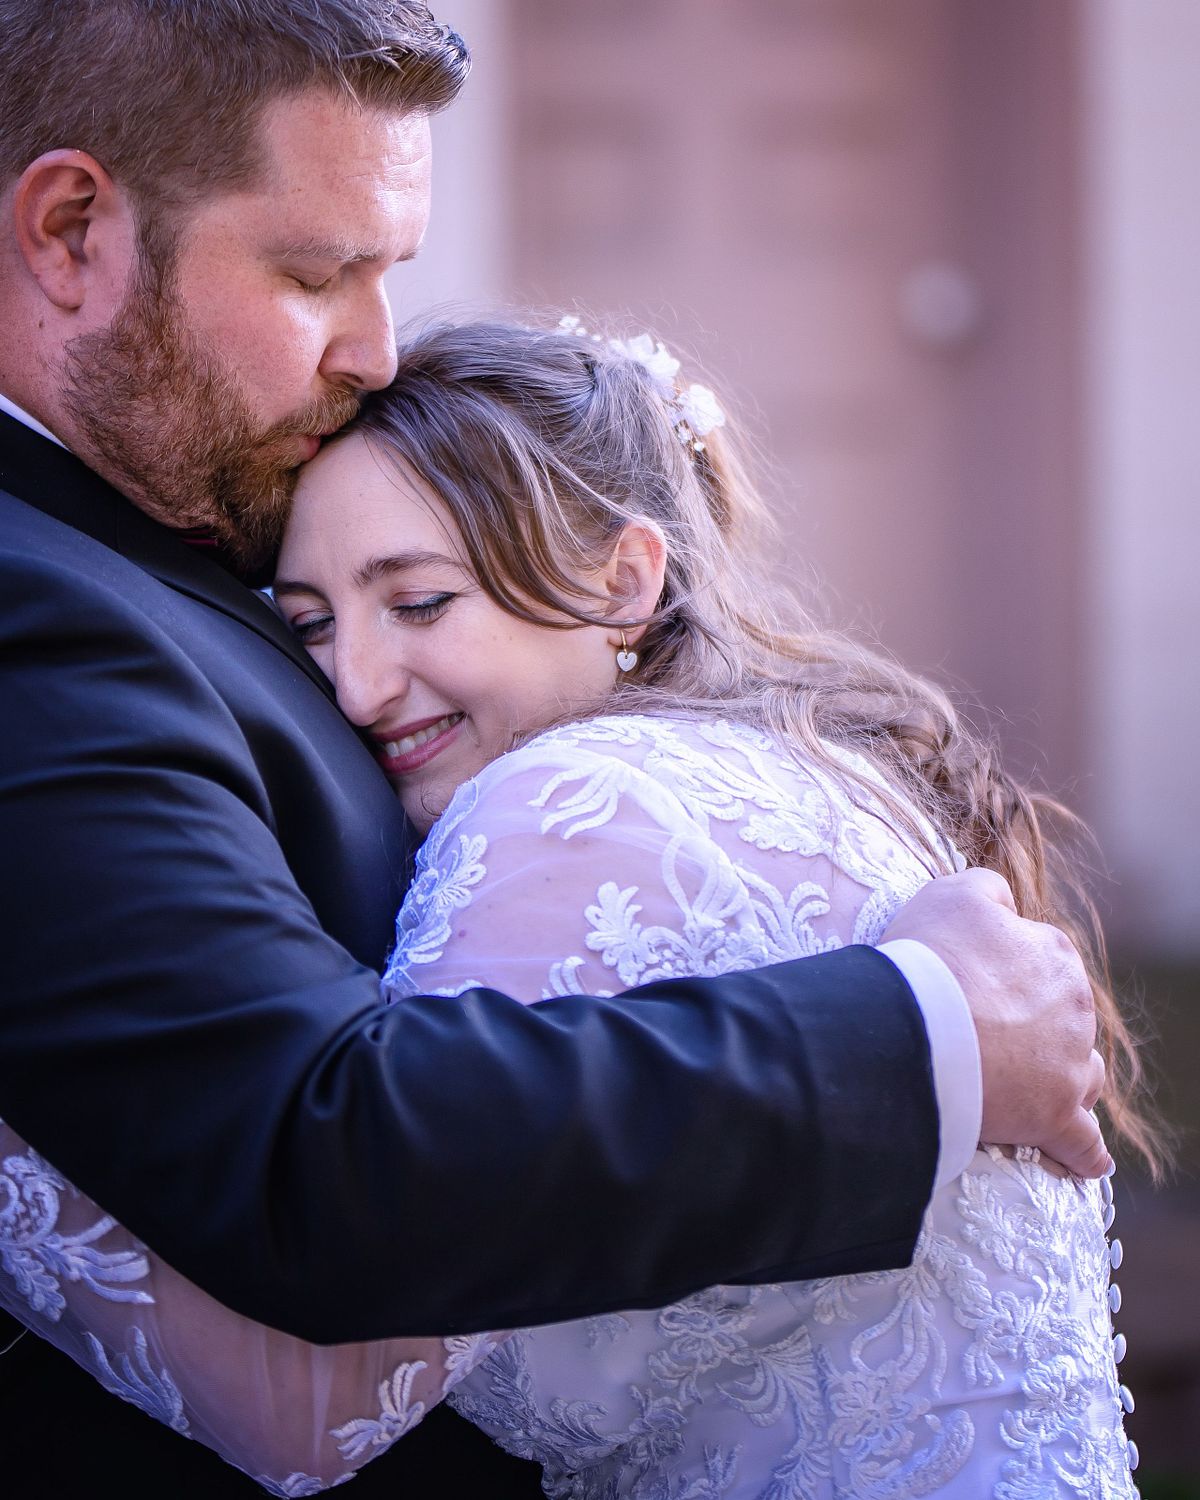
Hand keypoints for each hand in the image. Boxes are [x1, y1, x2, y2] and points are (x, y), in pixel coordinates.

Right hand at [881, 869, 1109, 1177]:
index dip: (1004, 975)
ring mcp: (1068, 1067)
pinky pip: (1083, 1144)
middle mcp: (1075, 1010)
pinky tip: (1083, 1160)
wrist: (914, 1024)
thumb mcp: (952, 894)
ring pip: (1081, 1076)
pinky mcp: (1055, 1118)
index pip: (1042, 963)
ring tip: (1028, 1090)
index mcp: (1054, 956)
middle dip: (1037, 1030)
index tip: (971, 987)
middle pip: (1065, 1022)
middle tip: (985, 1037)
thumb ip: (989, 889)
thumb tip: (1006, 901)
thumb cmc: (930, 956)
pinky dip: (1084, 1154)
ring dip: (1063, 1081)